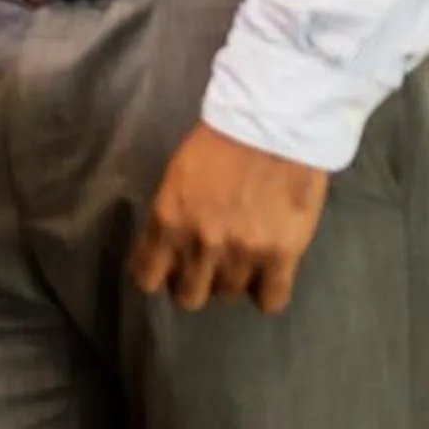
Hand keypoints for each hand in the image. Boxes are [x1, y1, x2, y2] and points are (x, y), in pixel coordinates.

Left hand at [129, 121, 330, 312]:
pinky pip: (270, 300)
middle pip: (190, 296)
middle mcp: (200, 244)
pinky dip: (267, 294)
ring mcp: (242, 254)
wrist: (271, 128)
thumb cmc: (219, 142)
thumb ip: (172, 215)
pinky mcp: (281, 257)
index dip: (156, 277)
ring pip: (229, 294)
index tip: (164, 273)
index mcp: (168, 220)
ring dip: (232, 281)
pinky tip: (267, 279)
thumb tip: (171, 246)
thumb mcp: (177, 176)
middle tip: (204, 268)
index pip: (147, 275)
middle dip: (194, 285)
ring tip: (240, 263)